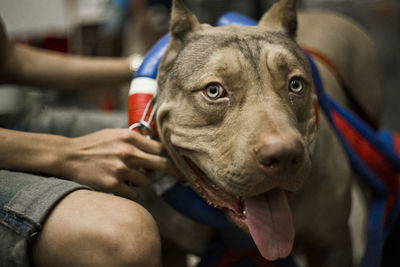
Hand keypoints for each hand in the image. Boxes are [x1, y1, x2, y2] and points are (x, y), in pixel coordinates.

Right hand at [58, 129, 180, 200]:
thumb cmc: (94, 144)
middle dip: (174, 172)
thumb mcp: (115, 134)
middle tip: (183, 178)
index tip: (180, 163)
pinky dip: (130, 192)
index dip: (173, 157)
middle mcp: (128, 153)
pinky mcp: (112, 185)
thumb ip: (136, 140)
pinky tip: (120, 186)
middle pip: (162, 165)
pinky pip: (133, 194)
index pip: (161, 148)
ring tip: (125, 176)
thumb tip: (157, 148)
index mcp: (130, 138)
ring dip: (140, 182)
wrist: (68, 156)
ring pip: (145, 182)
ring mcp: (120, 169)